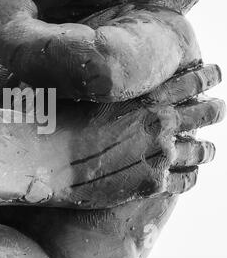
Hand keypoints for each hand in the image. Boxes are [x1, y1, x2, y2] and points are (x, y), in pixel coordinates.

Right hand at [54, 64, 224, 208]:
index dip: (207, 76)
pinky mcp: (152, 183)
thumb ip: (107, 83)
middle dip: (214, 109)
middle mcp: (161, 122)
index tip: (213, 73)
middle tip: (216, 109)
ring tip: (206, 148)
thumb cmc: (57, 119)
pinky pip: (186, 180)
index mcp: (146, 94)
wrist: (47, 157)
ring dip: (205, 148)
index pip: (192, 80)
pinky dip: (190, 175)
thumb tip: (105, 74)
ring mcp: (160, 154)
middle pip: (207, 113)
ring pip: (202, 150)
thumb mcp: (84, 90)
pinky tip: (187, 174)